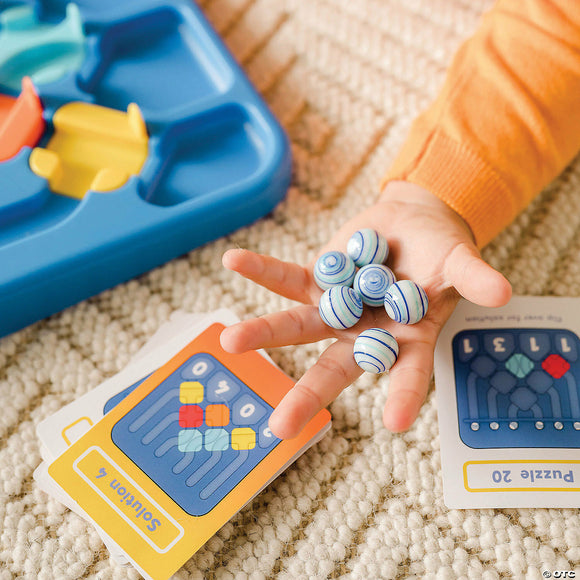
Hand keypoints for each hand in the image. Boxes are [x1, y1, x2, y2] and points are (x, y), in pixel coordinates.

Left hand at [220, 182, 511, 438]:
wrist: (411, 224)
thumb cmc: (442, 252)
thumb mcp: (460, 262)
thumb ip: (474, 277)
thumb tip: (504, 292)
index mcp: (406, 338)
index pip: (408, 372)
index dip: (405, 394)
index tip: (398, 424)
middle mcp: (365, 333)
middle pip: (335, 368)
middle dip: (307, 395)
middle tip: (279, 430)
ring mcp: (336, 309)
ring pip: (298, 326)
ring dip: (264, 333)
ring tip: (230, 341)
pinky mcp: (317, 282)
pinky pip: (288, 279)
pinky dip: (262, 270)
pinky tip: (233, 259)